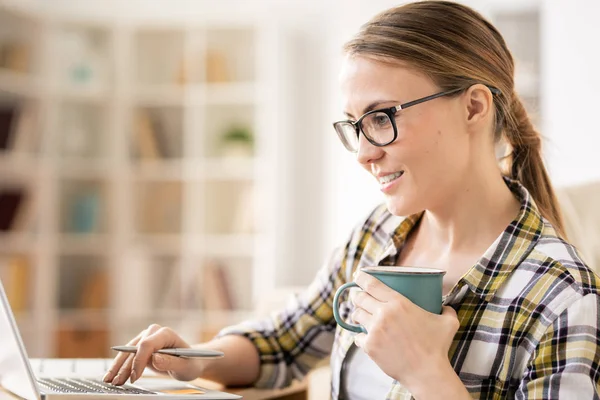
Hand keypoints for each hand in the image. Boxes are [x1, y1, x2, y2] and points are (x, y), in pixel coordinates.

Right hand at [103, 324, 205, 384]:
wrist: (189, 361)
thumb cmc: (190, 363)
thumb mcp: (185, 366)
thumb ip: (171, 362)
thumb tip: (155, 358)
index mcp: (166, 334)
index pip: (148, 344)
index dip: (139, 360)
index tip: (135, 377)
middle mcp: (154, 333)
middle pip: (134, 348)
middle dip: (125, 366)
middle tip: (118, 383)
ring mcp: (146, 338)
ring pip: (127, 352)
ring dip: (118, 367)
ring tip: (111, 381)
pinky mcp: (140, 346)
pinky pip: (127, 356)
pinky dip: (120, 367)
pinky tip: (113, 376)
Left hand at [351, 271, 459, 392]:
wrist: (427, 373)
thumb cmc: (437, 347)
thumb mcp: (448, 322)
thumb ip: (447, 309)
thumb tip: (446, 305)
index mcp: (399, 303)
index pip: (372, 284)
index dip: (361, 277)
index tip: (358, 274)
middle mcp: (383, 314)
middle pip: (360, 297)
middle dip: (358, 295)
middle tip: (360, 297)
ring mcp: (375, 330)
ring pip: (356, 315)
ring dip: (357, 314)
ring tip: (361, 316)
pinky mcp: (370, 346)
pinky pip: (357, 336)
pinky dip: (360, 336)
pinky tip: (365, 337)